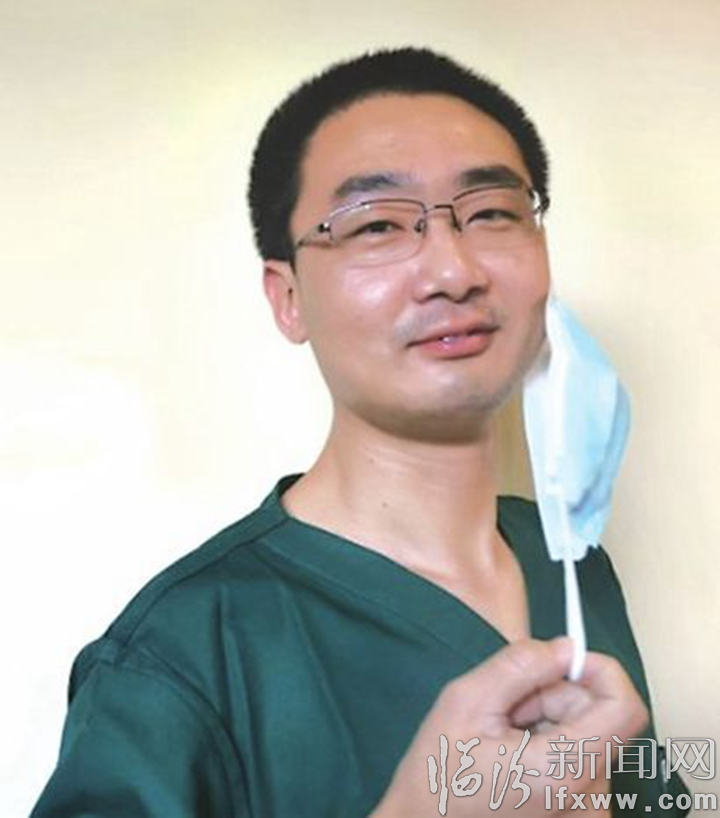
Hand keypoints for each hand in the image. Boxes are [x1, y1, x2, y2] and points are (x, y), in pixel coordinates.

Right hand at [371, 638, 647, 815]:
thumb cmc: (438, 776)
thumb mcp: (465, 702)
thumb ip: (519, 666)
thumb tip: (566, 648)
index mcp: (564, 771)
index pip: (625, 707)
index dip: (600, 671)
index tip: (561, 662)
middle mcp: (590, 800)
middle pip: (597, 716)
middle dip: (552, 698)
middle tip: (505, 712)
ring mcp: (587, 813)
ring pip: (586, 734)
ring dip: (547, 722)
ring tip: (502, 739)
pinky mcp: (580, 816)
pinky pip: (580, 759)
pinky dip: (550, 746)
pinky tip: (514, 759)